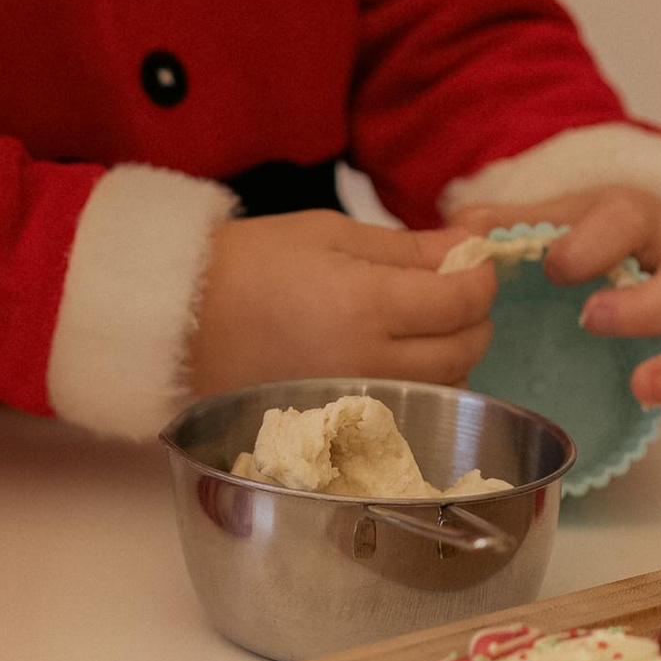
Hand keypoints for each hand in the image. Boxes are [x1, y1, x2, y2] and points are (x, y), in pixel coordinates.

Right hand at [187, 212, 500, 398]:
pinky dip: (423, 387)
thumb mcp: (328, 233)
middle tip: (452, 290)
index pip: (463, 301)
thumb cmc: (249, 263)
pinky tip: (399, 362)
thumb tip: (468, 247)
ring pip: (446, 388)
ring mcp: (357, 403)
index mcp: (366, 306)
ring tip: (425, 326)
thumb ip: (405, 247)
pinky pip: (410, 411)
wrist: (179, 321)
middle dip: (474, 316)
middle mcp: (369, 363)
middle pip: (465, 351)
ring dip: (453, 355)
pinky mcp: (342, 426)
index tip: (472, 262)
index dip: (481, 277)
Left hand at [488, 187, 660, 427]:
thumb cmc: (562, 236)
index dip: (596, 244)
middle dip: (647, 306)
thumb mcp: (529, 219)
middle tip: (591, 323)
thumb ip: (492, 226)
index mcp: (631, 215)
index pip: (629, 218)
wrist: (595, 253)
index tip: (554, 270)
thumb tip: (464, 241)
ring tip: (641, 389)